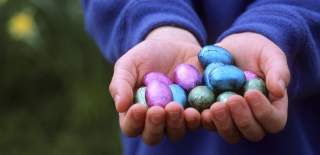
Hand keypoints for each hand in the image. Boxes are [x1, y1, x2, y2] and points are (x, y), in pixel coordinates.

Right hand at [109, 27, 201, 144]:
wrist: (174, 44)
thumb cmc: (146, 56)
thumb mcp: (129, 64)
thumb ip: (121, 83)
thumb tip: (120, 106)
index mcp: (136, 113)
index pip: (131, 127)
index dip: (134, 122)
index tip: (139, 108)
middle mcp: (156, 121)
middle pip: (153, 135)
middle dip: (155, 125)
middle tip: (159, 109)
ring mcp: (178, 119)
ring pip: (177, 132)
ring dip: (177, 123)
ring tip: (178, 108)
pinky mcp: (198, 111)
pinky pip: (201, 121)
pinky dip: (202, 118)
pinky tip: (202, 109)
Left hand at [201, 32, 289, 142]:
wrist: (232, 48)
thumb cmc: (257, 51)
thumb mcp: (270, 55)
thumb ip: (278, 71)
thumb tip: (279, 91)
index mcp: (272, 108)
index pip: (273, 121)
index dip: (263, 112)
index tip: (250, 93)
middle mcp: (253, 119)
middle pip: (251, 132)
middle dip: (242, 119)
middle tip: (231, 100)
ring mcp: (232, 119)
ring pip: (230, 133)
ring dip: (222, 123)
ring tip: (215, 106)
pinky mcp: (213, 115)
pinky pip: (209, 124)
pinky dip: (203, 120)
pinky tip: (196, 109)